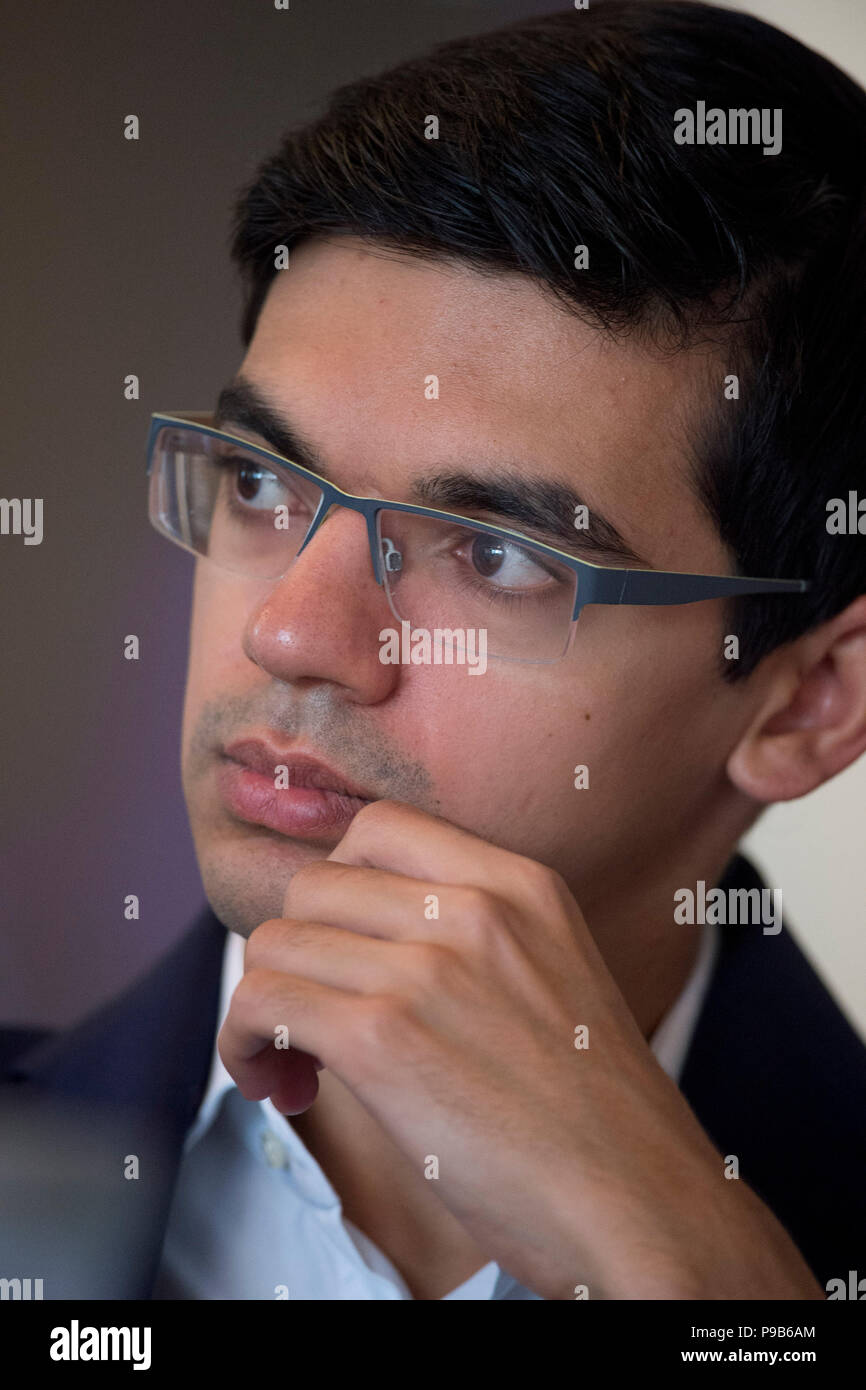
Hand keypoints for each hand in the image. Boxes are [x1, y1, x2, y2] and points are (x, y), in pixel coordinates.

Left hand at [218, 800, 822, 1299]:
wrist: (644, 1206)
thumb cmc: (598, 1116)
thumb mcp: (554, 972)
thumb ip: (473, 933)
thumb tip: (365, 935)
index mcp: (522, 882)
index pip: (378, 827)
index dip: (338, 890)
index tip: (344, 952)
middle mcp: (475, 907)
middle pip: (313, 884)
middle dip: (298, 952)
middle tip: (314, 1022)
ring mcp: (429, 968)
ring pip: (275, 942)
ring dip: (266, 1004)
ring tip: (298, 1065)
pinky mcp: (383, 1038)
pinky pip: (261, 1000)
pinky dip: (246, 1042)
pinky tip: (283, 1086)